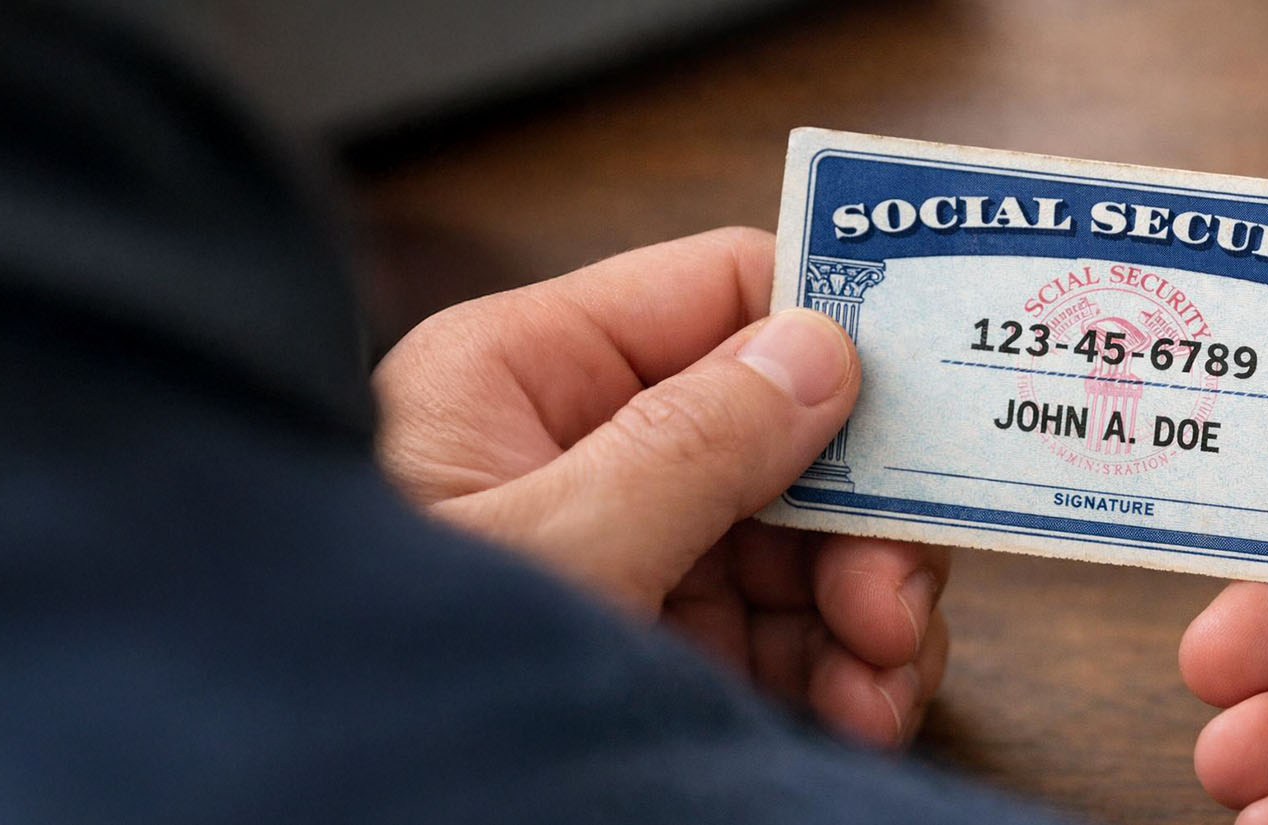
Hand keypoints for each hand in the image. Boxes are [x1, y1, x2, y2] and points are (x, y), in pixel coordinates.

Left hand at [374, 228, 950, 747]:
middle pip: (778, 434)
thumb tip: (819, 348)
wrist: (332, 790)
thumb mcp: (556, 547)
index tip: (935, 415)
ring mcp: (613, 550)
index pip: (715, 294)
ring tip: (881, 687)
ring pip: (790, 544)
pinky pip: (768, 632)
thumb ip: (689, 445)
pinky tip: (855, 712)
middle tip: (895, 605)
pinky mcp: (637, 642)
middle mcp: (575, 450)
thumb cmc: (394, 660)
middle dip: (861, 519)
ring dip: (864, 610)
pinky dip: (830, 670)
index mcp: (522, 373)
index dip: (838, 336)